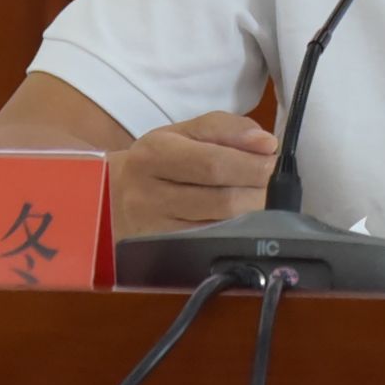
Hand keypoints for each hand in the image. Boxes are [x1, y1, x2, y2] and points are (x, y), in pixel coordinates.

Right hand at [108, 111, 277, 238]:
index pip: (213, 162)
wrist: (109, 197)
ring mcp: (157, 230)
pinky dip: (236, 234)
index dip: (251, 164)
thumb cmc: (156, 161)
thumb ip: (225, 129)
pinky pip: (211, 246)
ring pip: (221, 227)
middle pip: (221, 199)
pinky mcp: (165, 255)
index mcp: (156, 153)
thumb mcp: (182, 132)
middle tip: (275, 183)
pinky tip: (246, 223)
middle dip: (260, 191)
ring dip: (254, 214)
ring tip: (264, 200)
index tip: (274, 159)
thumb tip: (266, 142)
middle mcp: (151, 194)